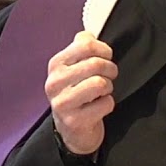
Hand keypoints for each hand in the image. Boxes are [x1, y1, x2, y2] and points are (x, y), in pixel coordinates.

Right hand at [45, 31, 117, 155]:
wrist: (71, 131)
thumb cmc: (77, 94)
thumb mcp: (74, 68)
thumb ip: (81, 48)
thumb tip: (88, 34)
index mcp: (56, 64)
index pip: (86, 45)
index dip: (104, 50)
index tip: (107, 57)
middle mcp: (54, 82)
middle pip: (96, 64)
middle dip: (110, 70)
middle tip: (109, 77)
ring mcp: (62, 103)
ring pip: (100, 83)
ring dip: (108, 87)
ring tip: (102, 92)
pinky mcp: (74, 121)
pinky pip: (105, 104)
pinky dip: (108, 104)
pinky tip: (99, 108)